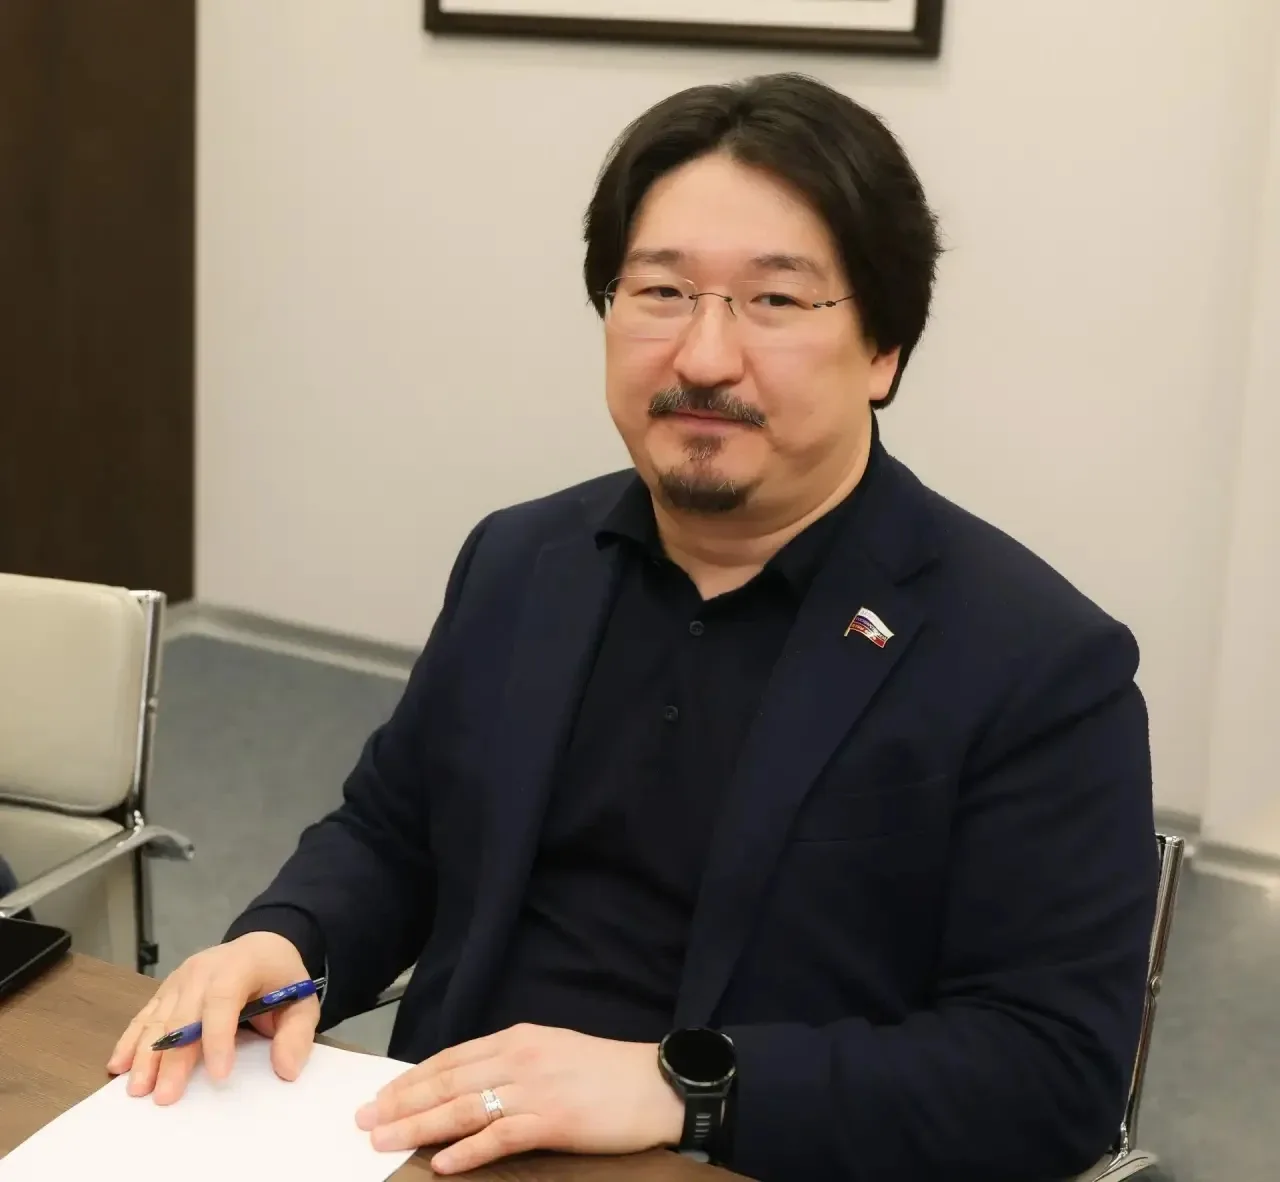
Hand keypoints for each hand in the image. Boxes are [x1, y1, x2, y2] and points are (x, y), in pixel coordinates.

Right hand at [106, 931, 317, 1104]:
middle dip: (173, 1058)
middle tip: (165, 1097)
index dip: (219, 1037)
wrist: (261, 947)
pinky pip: (146, 1015)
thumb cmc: (279, 977)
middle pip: (183, 1015)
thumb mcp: (302, 1000)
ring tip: (138, 1089)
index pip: (223, 1000)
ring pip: (158, 1018)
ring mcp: (180, 978)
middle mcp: (204, 969)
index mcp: (240, 966)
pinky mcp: (167, 989)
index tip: (220, 1075)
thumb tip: (287, 1070)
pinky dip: (131, 1040)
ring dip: (146, 1055)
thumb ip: (297, 1034)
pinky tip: (118, 1065)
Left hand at [354, 1023, 684, 1173]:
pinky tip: (442, 1163)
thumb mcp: (552, 1053)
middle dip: (401, 1103)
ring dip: (418, 1126)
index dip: (412, 1079)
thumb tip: (467, 1084)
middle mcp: (520, 1057)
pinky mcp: (553, 1120)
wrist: (655, 1084)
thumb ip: (511, 1064)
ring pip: (463, 1108)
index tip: (381, 1096)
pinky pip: (499, 1136)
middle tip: (363, 1121)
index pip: (451, 1058)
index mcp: (518, 1038)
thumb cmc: (605, 1072)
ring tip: (383, 1141)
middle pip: (447, 1082)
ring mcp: (535, 1089)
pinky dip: (466, 1151)